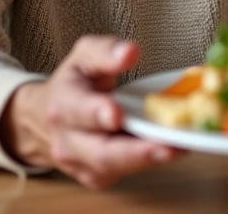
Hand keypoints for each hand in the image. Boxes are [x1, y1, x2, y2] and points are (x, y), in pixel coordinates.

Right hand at [0, 35, 180, 188]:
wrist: (47, 117)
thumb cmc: (76, 82)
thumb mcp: (85, 56)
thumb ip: (106, 51)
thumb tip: (131, 52)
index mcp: (63, 104)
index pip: (77, 109)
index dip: (97, 113)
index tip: (117, 114)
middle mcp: (68, 140)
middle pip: (99, 153)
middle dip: (135, 153)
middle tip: (168, 146)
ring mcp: (82, 163)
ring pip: (114, 167)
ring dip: (148, 160)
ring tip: (180, 149)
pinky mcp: (97, 176)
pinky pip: (124, 172)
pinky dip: (149, 162)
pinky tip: (173, 150)